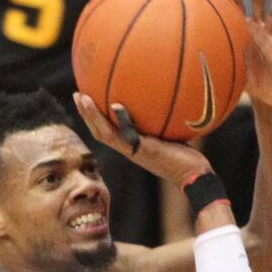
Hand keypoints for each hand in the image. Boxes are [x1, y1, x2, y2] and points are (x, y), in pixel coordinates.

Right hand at [73, 92, 213, 186]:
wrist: (195, 176)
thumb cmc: (187, 158)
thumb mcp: (172, 136)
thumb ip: (164, 122)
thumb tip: (168, 100)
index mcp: (132, 146)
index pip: (108, 132)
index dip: (95, 118)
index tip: (87, 99)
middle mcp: (129, 150)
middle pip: (99, 132)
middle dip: (86, 115)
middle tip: (77, 95)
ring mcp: (135, 152)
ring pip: (105, 134)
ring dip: (92, 117)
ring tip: (82, 98)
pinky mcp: (144, 151)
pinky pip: (127, 135)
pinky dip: (120, 121)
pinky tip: (116, 105)